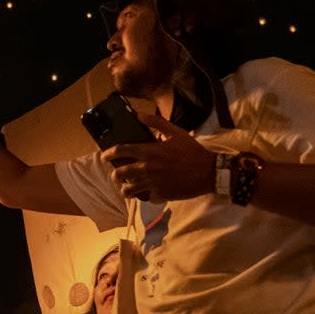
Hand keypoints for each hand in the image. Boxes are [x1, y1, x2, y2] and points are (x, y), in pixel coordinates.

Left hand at [100, 114, 215, 201]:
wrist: (209, 172)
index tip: (104, 156)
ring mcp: (153, 183)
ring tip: (127, 188)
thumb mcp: (176, 132)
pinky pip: (147, 197)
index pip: (121, 151)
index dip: (109, 154)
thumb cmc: (192, 151)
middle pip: (120, 173)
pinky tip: (149, 193)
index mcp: (149, 151)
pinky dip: (146, 196)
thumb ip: (156, 123)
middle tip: (117, 175)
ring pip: (129, 190)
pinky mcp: (161, 195)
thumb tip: (139, 115)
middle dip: (115, 175)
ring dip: (126, 189)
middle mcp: (147, 168)